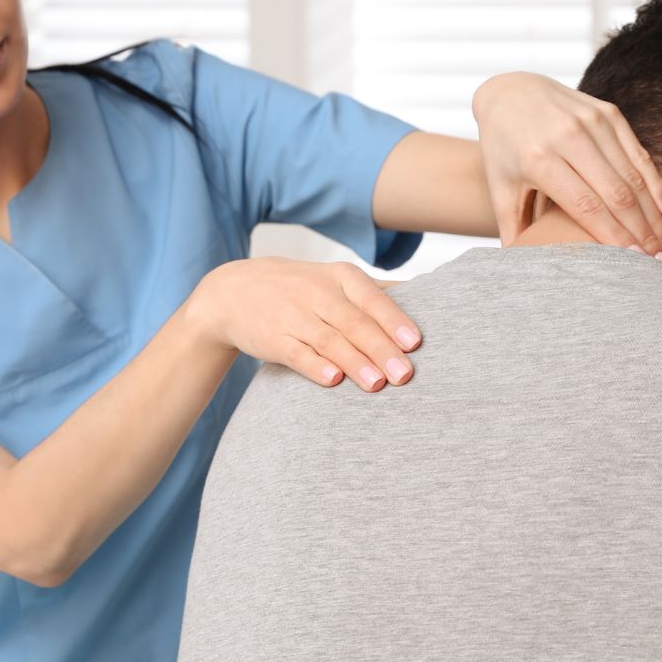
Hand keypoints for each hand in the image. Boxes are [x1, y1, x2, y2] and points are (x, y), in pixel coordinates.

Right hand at [189, 258, 420, 391]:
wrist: (233, 291)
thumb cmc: (299, 289)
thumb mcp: (334, 279)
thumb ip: (375, 292)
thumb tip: (427, 294)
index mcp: (340, 277)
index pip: (372, 299)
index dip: (394, 321)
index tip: (415, 343)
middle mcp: (317, 294)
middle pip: (355, 324)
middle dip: (381, 349)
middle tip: (404, 374)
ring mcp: (294, 317)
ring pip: (330, 341)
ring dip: (355, 363)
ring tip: (378, 384)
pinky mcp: (274, 340)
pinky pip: (297, 354)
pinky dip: (315, 367)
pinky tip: (333, 380)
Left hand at [472, 72, 661, 256]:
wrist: (510, 93)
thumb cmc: (504, 149)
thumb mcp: (502, 188)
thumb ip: (512, 228)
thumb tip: (520, 271)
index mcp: (539, 159)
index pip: (585, 206)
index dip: (613, 236)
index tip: (633, 264)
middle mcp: (568, 136)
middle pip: (615, 193)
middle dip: (642, 232)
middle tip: (661, 263)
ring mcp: (591, 121)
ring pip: (632, 175)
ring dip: (654, 213)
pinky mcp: (608, 113)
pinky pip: (637, 152)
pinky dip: (655, 182)